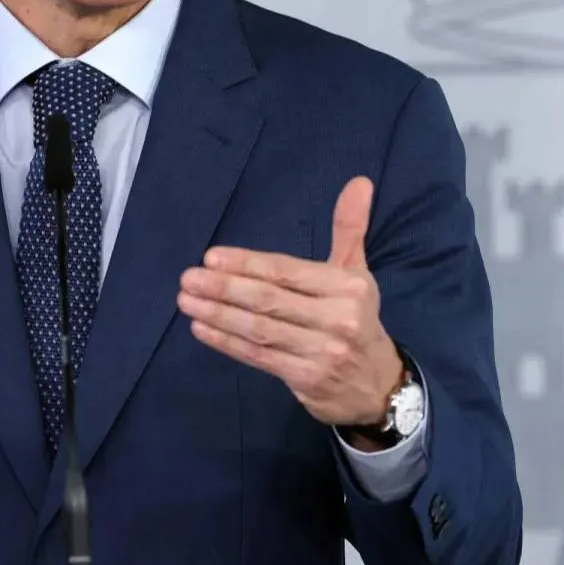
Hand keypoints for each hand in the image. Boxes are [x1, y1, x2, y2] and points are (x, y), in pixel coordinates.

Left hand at [177, 177, 403, 435]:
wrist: (377, 383)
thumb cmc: (357, 317)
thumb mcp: (357, 272)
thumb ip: (350, 227)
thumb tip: (359, 181)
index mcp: (346, 287)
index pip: (287, 272)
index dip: (247, 264)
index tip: (211, 257)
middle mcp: (337, 318)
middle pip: (269, 300)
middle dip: (224, 289)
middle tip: (188, 278)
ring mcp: (321, 352)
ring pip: (260, 329)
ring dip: (218, 314)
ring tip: (186, 301)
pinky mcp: (305, 380)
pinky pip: (259, 357)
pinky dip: (227, 343)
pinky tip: (201, 327)